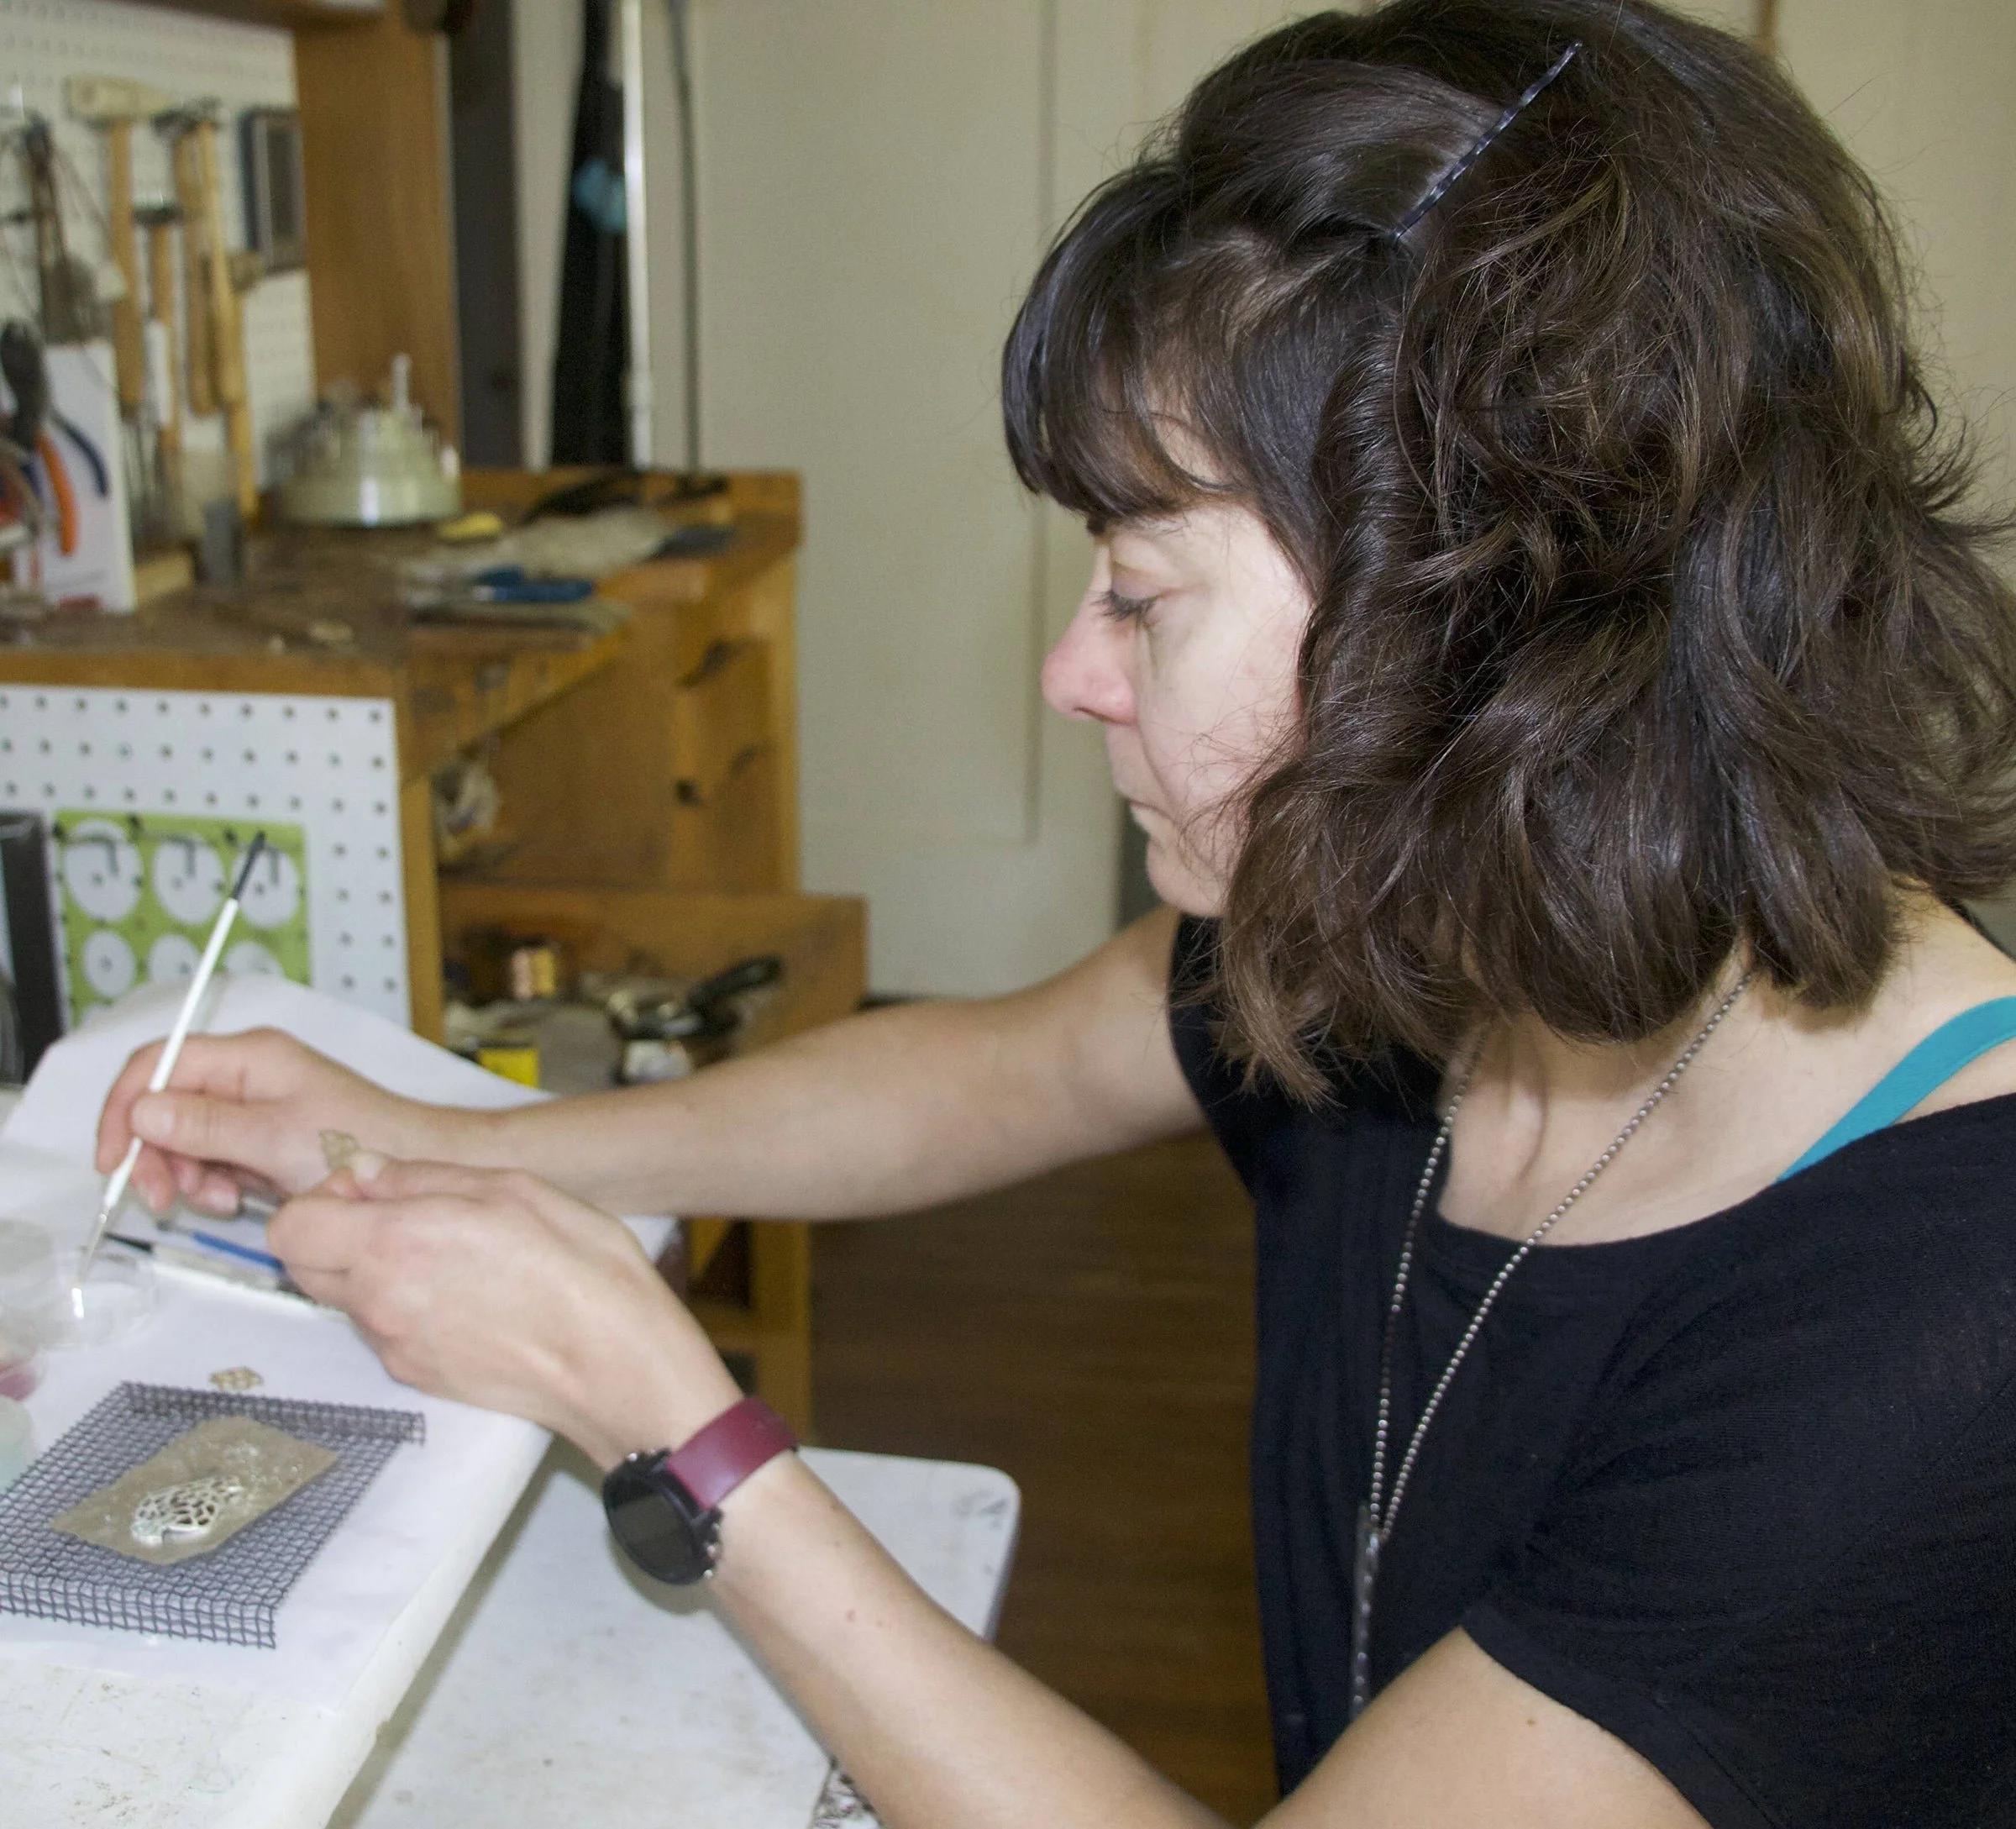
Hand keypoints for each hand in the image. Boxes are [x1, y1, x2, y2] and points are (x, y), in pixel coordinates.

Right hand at [95, 1030, 458, 1217]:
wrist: (411, 1166)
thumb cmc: (360, 1142)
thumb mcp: (273, 1137)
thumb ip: (205, 1125)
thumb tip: (143, 1111)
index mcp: (250, 1056)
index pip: (158, 1063)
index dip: (124, 1107)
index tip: (113, 1158)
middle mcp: (248, 1074)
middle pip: (164, 1104)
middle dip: (156, 1153)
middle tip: (163, 1196)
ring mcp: (255, 1107)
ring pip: (184, 1137)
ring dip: (188, 1174)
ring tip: (221, 1200)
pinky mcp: (262, 1138)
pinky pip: (213, 1158)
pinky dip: (213, 1182)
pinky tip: (236, 1201)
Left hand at [269, 1156, 743, 1465]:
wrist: (616, 1365)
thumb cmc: (580, 1270)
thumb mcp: (512, 1187)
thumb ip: (423, 1177)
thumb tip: (365, 1173)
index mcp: (394, 1244)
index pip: (290, 1227)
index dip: (322, 1199)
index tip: (370, 1191)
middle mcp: (380, 1301)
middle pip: (305, 1266)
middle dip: (337, 1235)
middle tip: (404, 1219)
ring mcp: (395, 1347)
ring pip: (346, 1300)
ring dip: (375, 1272)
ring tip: (452, 1259)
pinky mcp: (418, 1378)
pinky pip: (385, 1332)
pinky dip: (407, 1309)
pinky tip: (469, 1297)